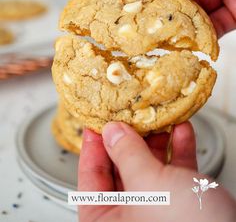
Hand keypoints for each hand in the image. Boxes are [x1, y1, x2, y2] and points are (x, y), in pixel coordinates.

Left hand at [78, 122, 235, 221]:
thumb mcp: (148, 185)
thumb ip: (127, 155)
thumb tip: (112, 131)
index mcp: (107, 221)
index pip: (91, 177)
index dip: (93, 146)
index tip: (98, 121)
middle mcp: (129, 217)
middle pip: (121, 168)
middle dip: (130, 138)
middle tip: (130, 114)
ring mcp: (156, 210)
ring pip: (149, 167)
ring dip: (157, 140)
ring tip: (158, 118)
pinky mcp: (181, 205)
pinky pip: (174, 172)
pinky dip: (178, 149)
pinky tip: (182, 131)